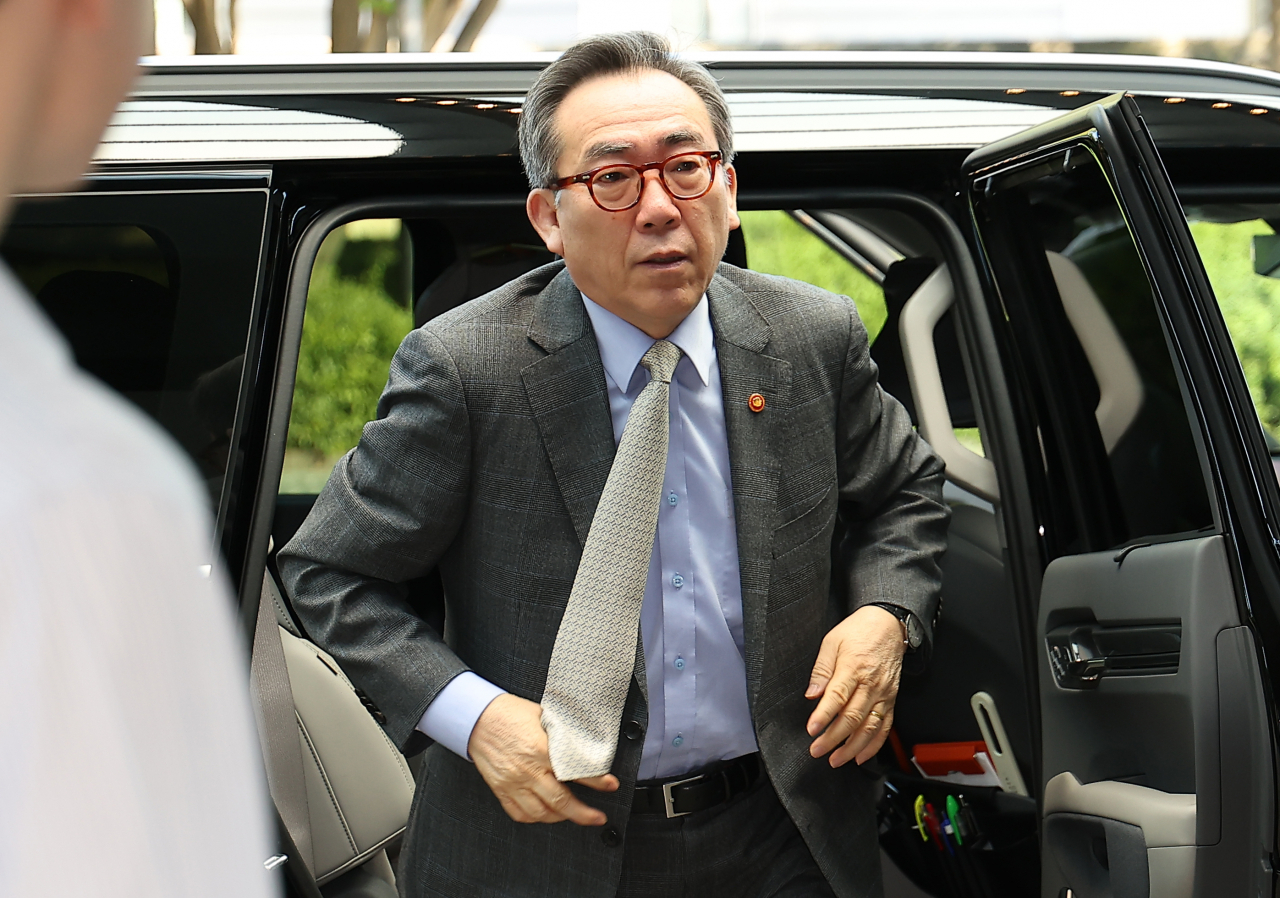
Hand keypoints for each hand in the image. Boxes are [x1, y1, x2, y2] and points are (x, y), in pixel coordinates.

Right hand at [467, 693, 618, 824]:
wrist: (478, 718)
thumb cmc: (510, 713)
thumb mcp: (543, 717)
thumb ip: (561, 735)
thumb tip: (582, 744)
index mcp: (541, 749)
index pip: (575, 771)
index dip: (597, 781)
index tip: (611, 785)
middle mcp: (528, 770)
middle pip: (560, 801)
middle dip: (583, 814)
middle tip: (597, 817)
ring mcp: (513, 782)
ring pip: (541, 813)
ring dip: (560, 818)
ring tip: (574, 816)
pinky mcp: (501, 789)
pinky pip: (519, 813)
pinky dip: (535, 818)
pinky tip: (546, 815)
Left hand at [804, 605, 904, 767]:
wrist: (889, 625)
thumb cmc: (859, 631)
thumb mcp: (832, 642)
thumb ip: (821, 670)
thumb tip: (812, 693)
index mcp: (853, 668)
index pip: (837, 697)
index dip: (824, 716)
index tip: (812, 730)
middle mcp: (871, 685)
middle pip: (852, 717)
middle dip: (834, 738)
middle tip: (817, 750)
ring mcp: (883, 694)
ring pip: (870, 727)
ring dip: (853, 747)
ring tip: (836, 759)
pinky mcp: (891, 700)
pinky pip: (885, 727)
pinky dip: (874, 745)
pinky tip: (861, 756)